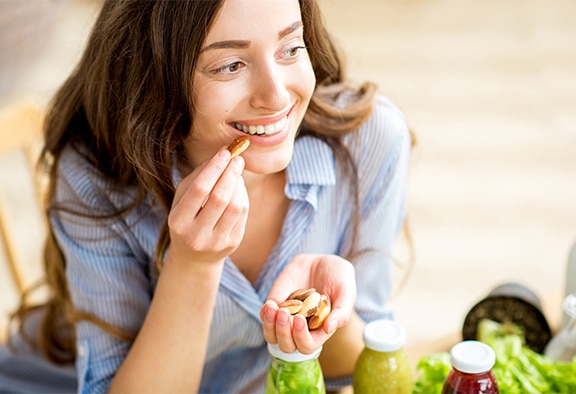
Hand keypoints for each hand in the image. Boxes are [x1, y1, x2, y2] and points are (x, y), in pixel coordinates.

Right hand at [165, 148, 248, 265]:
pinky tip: (238, 187)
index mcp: (178, 221)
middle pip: (220, 198)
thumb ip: (197, 176)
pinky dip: (242, 195)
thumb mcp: (182, 199)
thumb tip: (220, 155)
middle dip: (230, 174)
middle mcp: (196, 235)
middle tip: (237, 158)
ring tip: (236, 172)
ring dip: (239, 184)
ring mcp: (216, 242)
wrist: (194, 257)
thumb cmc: (186, 219)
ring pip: (235, 206)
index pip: (199, 190)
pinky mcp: (232, 243)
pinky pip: (243, 213)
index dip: (214, 168)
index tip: (224, 152)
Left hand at [260, 254, 355, 354]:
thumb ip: (342, 312)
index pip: (307, 346)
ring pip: (272, 335)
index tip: (300, 319)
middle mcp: (301, 328)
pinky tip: (270, 305)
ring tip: (274, 309)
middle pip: (287, 346)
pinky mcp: (276, 303)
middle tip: (285, 314)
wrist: (323, 261)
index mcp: (319, 331)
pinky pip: (265, 317)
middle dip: (283, 333)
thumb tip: (328, 328)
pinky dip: (265, 314)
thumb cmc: (339, 278)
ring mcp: (287, 317)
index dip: (301, 337)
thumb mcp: (346, 292)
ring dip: (270, 326)